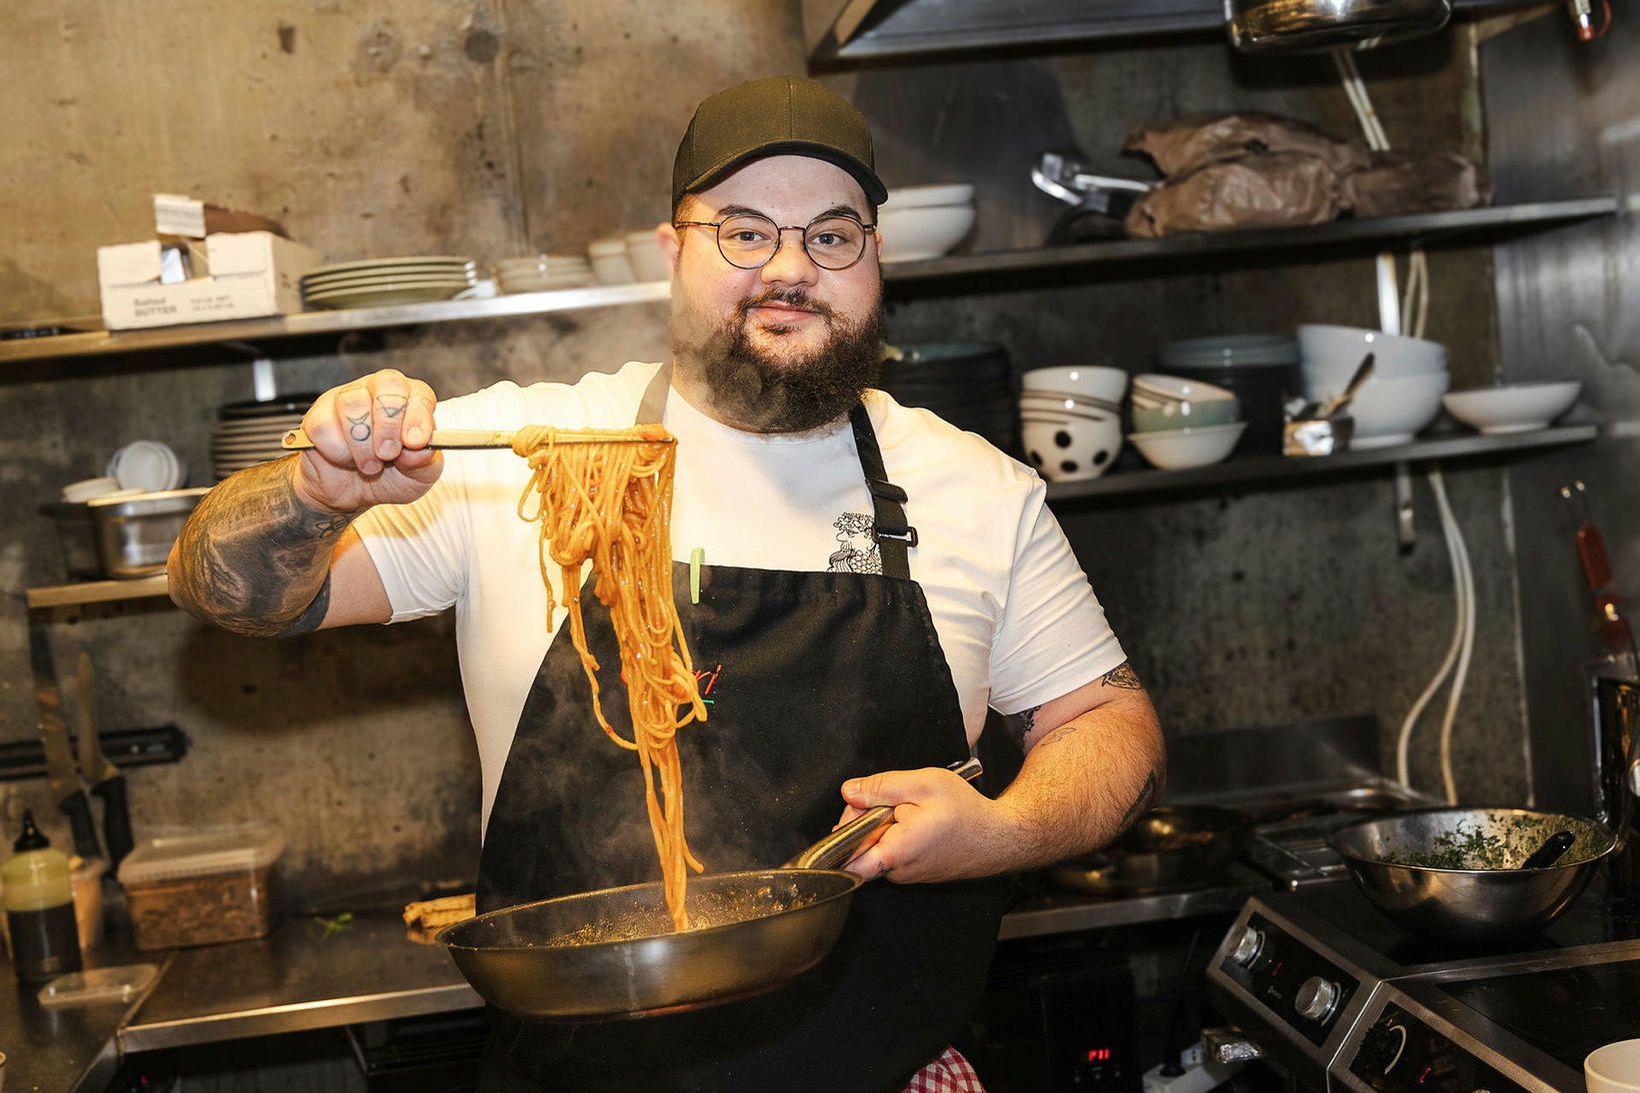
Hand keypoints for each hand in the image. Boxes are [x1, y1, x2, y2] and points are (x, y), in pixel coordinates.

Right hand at [292, 369, 442, 512]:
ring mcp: (345, 399)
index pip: (418, 392)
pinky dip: (338, 451)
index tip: (415, 442)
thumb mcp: (418, 476)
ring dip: (362, 443)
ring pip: (352, 404)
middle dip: (389, 425)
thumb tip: (417, 448)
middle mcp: (378, 391)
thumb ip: (424, 461)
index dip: (419, 416)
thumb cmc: (392, 476)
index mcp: (410, 400)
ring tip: (370, 465)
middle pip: (386, 385)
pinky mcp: (318, 416)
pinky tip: (346, 460)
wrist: (354, 495)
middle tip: (388, 454)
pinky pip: (324, 426)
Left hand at [835, 765, 1005, 883]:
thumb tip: (849, 792)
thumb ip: (880, 787)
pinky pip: (891, 849)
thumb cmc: (966, 812)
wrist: (999, 837)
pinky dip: (897, 831)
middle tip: (893, 799)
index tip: (847, 817)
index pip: (845, 861)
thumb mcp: (922, 784)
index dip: (838, 837)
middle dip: (866, 815)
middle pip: (859, 843)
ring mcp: (904, 874)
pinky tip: (918, 820)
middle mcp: (896, 871)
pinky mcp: (912, 871)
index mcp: (894, 852)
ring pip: (875, 844)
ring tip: (912, 810)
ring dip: (884, 823)